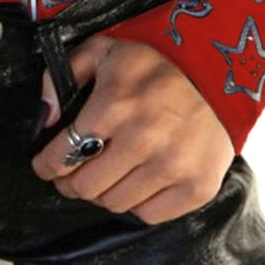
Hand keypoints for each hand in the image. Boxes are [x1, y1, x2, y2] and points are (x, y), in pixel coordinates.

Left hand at [31, 35, 232, 224]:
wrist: (220, 71)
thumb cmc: (157, 61)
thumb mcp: (103, 49)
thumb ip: (63, 75)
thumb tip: (46, 117)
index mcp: (115, 105)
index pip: (64, 154)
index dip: (47, 165)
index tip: (45, 165)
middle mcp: (143, 140)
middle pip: (86, 186)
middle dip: (71, 181)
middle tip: (73, 172)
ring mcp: (173, 167)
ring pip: (114, 204)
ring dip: (103, 192)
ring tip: (107, 173)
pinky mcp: (196, 187)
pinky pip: (148, 215)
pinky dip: (137, 202)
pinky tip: (138, 180)